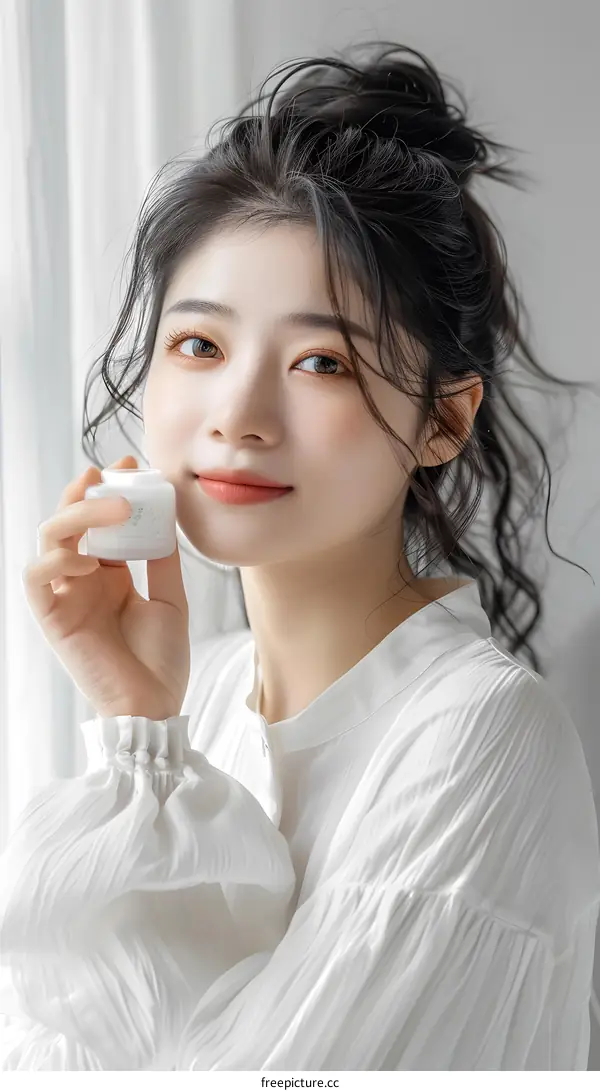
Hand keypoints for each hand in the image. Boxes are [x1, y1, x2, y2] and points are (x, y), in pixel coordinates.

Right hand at [22, 456, 189, 719]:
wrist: (155, 706)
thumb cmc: (160, 661)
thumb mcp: (170, 599)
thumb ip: (162, 559)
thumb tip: (165, 514)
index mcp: (108, 574)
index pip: (97, 521)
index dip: (108, 490)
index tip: (131, 466)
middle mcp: (81, 580)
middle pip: (69, 520)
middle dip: (88, 491)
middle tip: (117, 476)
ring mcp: (64, 596)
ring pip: (49, 537)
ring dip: (79, 514)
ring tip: (117, 509)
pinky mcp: (51, 617)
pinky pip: (36, 576)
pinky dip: (57, 557)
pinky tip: (90, 558)